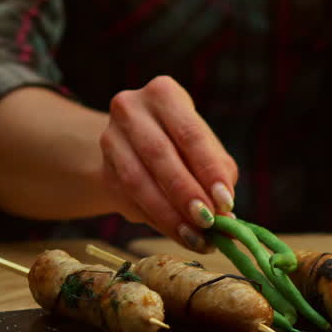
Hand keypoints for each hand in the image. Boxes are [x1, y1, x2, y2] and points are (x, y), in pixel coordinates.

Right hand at [100, 76, 238, 251]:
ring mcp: (110, 138)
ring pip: (138, 181)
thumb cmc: (185, 144)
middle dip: (186, 193)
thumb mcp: (207, 149)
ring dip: (170, 214)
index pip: (190, 134)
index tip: (226, 201)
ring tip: (197, 237)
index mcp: (163, 94)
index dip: (208, 170)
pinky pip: (130, 200)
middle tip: (209, 222)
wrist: (137, 144)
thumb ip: (219, 175)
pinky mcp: (102, 169)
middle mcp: (131, 109)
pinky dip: (158, 221)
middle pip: (160, 155)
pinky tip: (180, 235)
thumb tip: (228, 215)